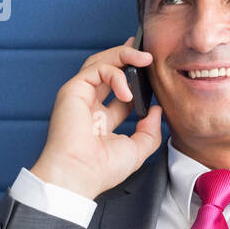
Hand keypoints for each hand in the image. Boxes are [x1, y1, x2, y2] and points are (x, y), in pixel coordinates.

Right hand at [29, 36, 163, 199]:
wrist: (79, 175)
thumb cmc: (101, 169)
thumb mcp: (137, 149)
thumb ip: (150, 129)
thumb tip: (157, 110)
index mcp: (101, 120)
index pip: (119, 90)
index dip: (136, 79)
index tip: (153, 73)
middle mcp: (89, 105)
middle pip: (108, 70)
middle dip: (127, 56)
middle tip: (147, 53)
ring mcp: (79, 96)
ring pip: (100, 62)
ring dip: (124, 55)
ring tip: (146, 58)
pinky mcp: (72, 90)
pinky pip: (97, 69)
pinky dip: (116, 75)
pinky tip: (128, 93)